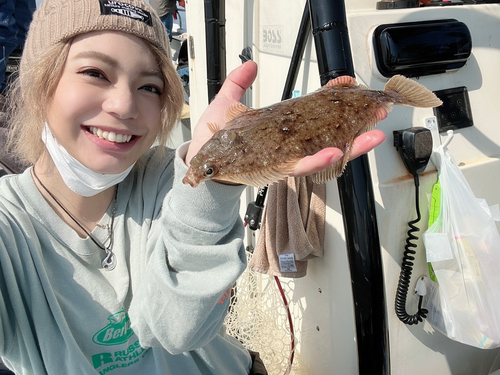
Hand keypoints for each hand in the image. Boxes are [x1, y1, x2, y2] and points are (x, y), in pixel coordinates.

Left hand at [184, 61, 385, 176]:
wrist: (204, 163)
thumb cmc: (217, 140)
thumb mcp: (228, 104)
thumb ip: (239, 83)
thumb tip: (249, 64)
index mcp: (283, 127)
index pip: (316, 112)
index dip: (335, 99)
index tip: (350, 86)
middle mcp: (290, 143)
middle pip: (330, 133)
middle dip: (357, 123)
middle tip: (377, 112)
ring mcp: (287, 157)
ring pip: (325, 152)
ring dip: (351, 144)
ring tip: (371, 133)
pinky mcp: (279, 169)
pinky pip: (304, 165)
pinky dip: (321, 160)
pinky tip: (336, 151)